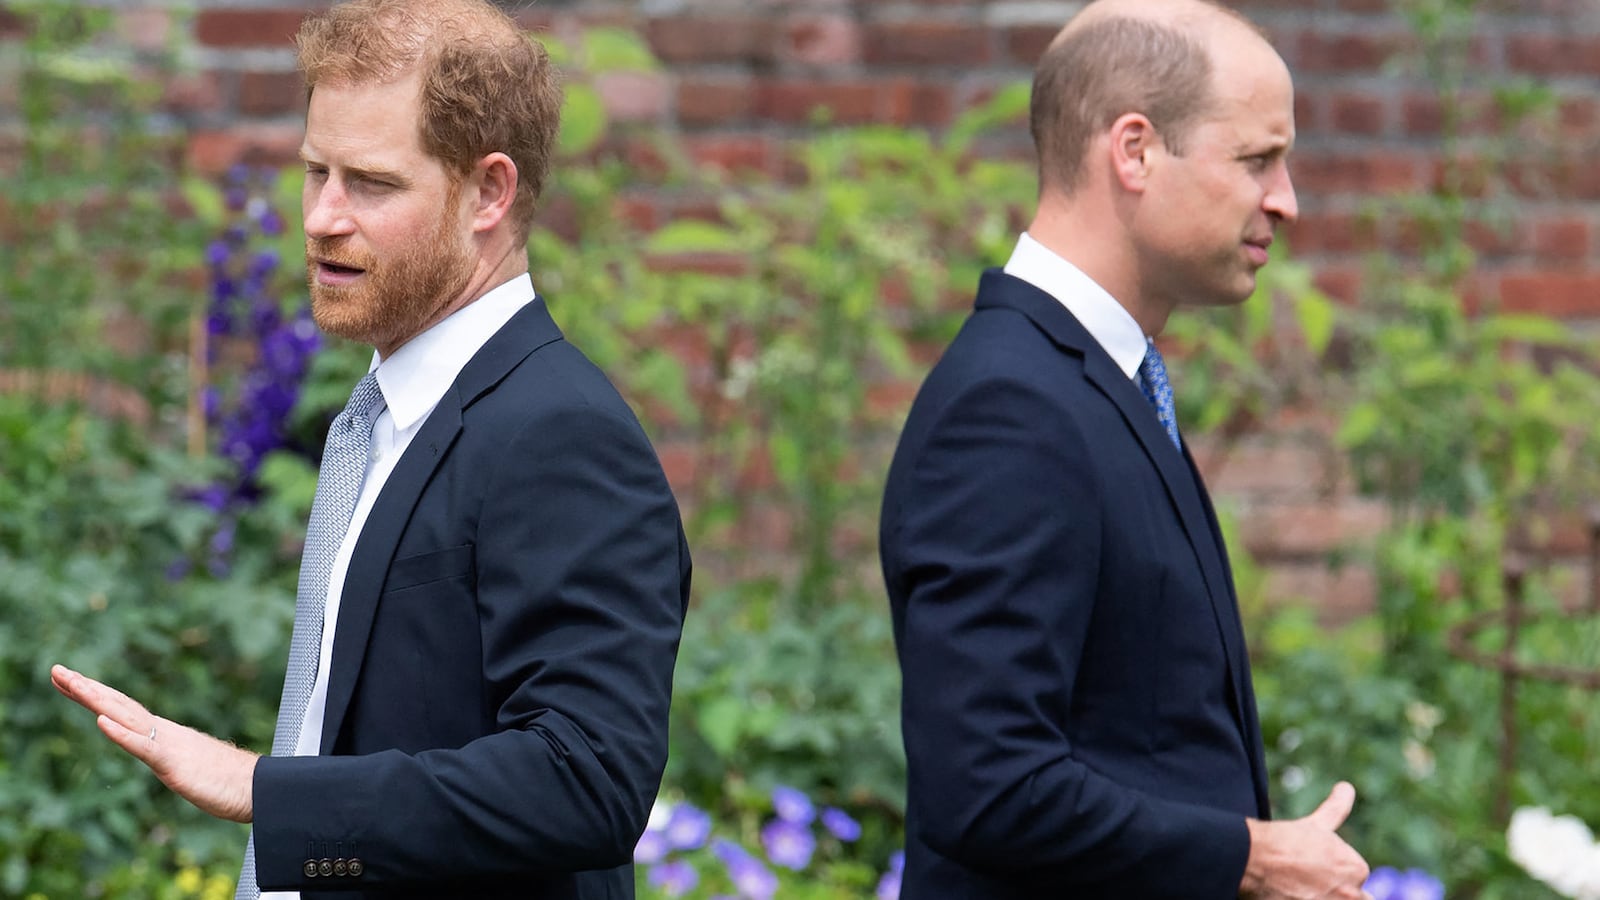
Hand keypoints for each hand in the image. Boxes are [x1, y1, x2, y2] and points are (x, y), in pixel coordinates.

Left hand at [51, 664, 257, 822]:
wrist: (258, 788)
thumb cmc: (227, 781)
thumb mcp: (188, 766)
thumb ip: (172, 755)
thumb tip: (163, 752)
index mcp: (164, 734)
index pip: (122, 709)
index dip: (94, 693)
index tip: (68, 680)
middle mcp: (163, 732)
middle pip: (118, 705)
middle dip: (85, 688)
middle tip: (56, 670)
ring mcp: (168, 745)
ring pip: (126, 717)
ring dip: (96, 700)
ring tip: (71, 683)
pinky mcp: (174, 764)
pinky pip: (144, 747)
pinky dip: (121, 734)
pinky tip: (101, 722)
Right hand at [1239, 781, 1372, 899]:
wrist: (1252, 858)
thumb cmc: (1284, 840)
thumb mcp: (1316, 824)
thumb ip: (1336, 808)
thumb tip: (1346, 787)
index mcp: (1356, 868)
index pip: (1353, 880)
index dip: (1330, 874)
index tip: (1310, 868)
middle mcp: (1352, 893)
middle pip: (1347, 896)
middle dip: (1331, 891)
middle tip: (1303, 881)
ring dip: (1321, 895)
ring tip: (1299, 888)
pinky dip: (1307, 899)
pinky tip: (1293, 893)